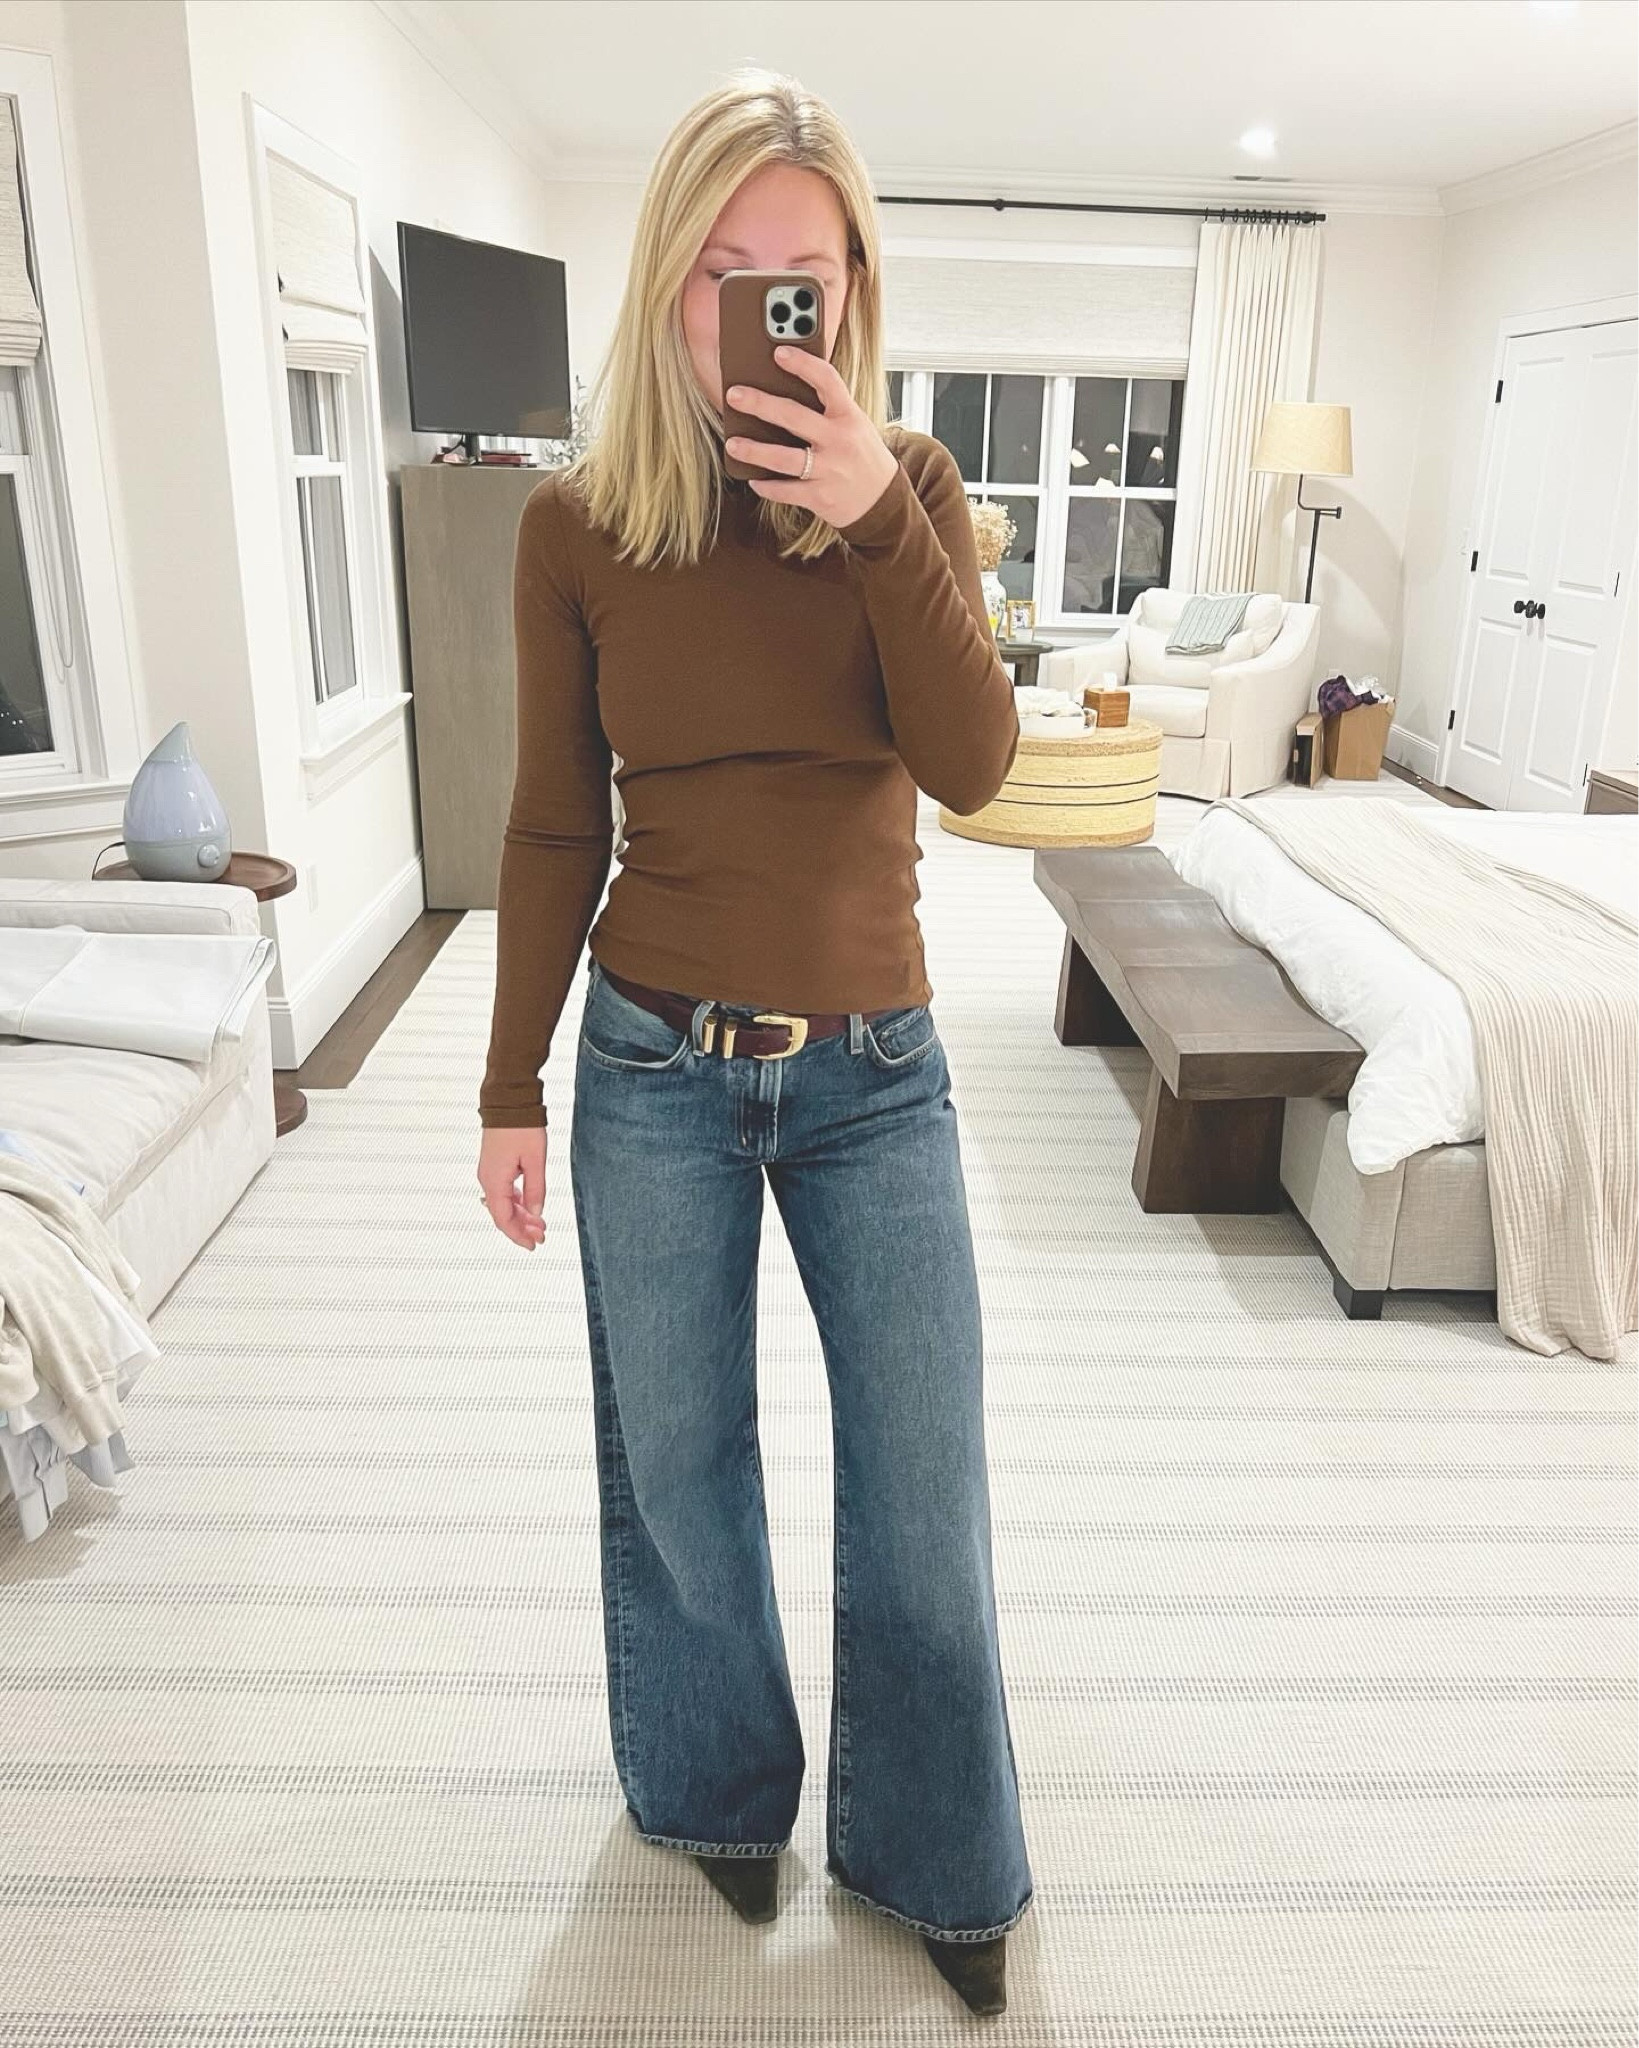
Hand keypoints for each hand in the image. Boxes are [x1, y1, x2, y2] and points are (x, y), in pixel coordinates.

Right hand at [478, 1125, 546, 1250]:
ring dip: (521, 1215)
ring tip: (540, 1222)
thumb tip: (537, 1213)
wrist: (508, 1100)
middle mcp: (487, 1179)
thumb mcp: (535, 1161)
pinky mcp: (494, 1164)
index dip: (519, 1235)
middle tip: (542, 1236)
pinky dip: (517, 1201)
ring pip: (504, 1203)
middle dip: (522, 1228)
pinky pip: (503, 1191)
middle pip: (502, 1214)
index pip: (504, 1219)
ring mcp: (489, 1172)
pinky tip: (530, 1204)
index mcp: (494, 1181)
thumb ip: (536, 1190)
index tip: (534, 1244)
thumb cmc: (521, 1126)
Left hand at [725, 345, 899, 528]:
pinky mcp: (820, 497)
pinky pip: (786, 491)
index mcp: (849, 416)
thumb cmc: (863, 457)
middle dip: (760, 404)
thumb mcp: (855, 425)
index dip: (803, 364)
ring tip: (733, 444)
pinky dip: (767, 486)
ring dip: (754, 450)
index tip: (779, 352)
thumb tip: (785, 391)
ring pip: (783, 458)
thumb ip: (829, 409)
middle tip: (734, 395)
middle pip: (794, 417)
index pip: (827, 381)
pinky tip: (754, 480)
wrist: (883, 501)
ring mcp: (829, 470)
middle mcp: (839, 440)